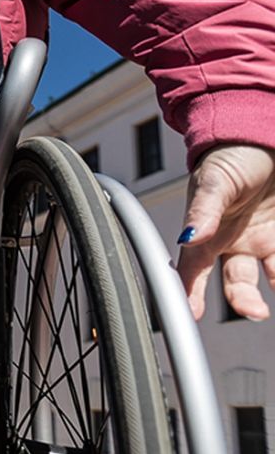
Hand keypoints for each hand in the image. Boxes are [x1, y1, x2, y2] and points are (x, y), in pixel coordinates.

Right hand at [179, 144, 274, 320]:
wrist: (266, 138)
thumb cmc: (231, 156)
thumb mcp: (215, 180)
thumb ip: (204, 210)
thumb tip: (188, 237)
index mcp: (207, 233)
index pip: (192, 270)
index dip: (187, 293)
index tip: (189, 314)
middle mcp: (234, 243)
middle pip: (236, 282)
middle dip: (243, 300)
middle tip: (255, 310)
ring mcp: (263, 242)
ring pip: (270, 277)